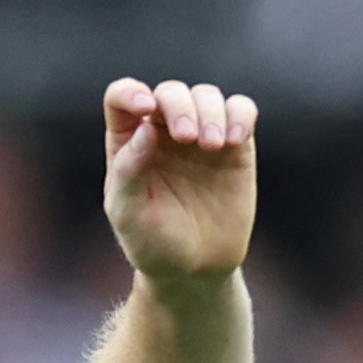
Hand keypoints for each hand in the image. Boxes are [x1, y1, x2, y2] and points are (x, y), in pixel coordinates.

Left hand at [100, 76, 257, 285]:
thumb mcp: (128, 214)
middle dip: (180, 107)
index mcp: (129, 141)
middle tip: (188, 138)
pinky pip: (241, 110)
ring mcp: (200, 134)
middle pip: (170, 92)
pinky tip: (234, 139)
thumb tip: (145, 126)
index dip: (130, 93)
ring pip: (207, 96)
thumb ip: (129, 170)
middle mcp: (163, 130)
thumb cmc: (152, 243)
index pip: (121, 98)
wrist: (194, 270)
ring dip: (211, 111)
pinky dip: (240, 115)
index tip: (145, 108)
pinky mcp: (235, 145)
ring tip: (213, 145)